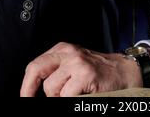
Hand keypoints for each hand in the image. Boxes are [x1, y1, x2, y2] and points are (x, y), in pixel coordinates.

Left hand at [20, 42, 142, 96]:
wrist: (125, 72)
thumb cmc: (97, 73)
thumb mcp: (74, 64)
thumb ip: (57, 70)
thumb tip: (33, 90)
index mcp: (63, 49)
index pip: (35, 66)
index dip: (26, 85)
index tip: (25, 97)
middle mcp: (68, 52)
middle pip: (36, 70)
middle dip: (29, 90)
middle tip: (29, 100)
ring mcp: (77, 63)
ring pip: (51, 89)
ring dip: (60, 98)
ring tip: (74, 95)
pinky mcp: (86, 75)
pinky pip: (66, 96)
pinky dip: (72, 100)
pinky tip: (83, 96)